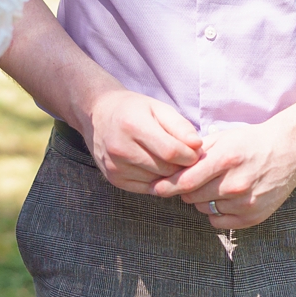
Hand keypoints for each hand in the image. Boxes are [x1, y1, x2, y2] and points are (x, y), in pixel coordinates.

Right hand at [83, 88, 202, 193]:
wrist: (98, 115)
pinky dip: (157, 181)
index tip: (196, 151)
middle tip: (187, 157)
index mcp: (133, 125)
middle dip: (182, 166)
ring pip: (158, 182)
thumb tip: (197, 146)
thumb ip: (180, 126)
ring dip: (170, 175)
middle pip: (165, 169)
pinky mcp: (114, 179)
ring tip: (172, 161)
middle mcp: (120, 148)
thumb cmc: (133, 110)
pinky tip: (158, 168)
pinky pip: (146, 188)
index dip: (190, 155)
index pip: (171, 152)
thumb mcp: (158, 108)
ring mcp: (115, 166)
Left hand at [154, 120, 295, 229]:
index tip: (156, 188)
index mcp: (225, 159)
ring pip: (205, 210)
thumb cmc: (250, 143)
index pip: (186, 181)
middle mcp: (235, 183)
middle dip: (186, 190)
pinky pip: (219, 222)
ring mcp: (245, 202)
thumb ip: (196, 152)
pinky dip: (216, 213)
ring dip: (202, 201)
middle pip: (192, 197)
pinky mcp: (253, 216)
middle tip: (191, 181)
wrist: (287, 152)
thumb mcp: (223, 137)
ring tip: (213, 186)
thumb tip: (170, 165)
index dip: (167, 186)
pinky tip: (224, 199)